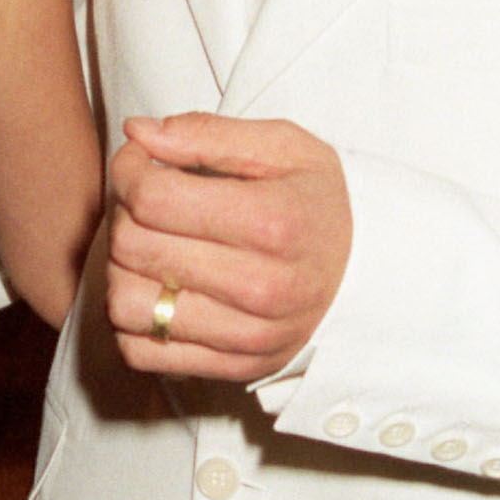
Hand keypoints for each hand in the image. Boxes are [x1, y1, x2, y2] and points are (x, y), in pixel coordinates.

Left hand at [107, 112, 351, 379]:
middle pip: (133, 247)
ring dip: (123, 271)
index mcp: (273, 222)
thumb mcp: (285, 149)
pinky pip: (142, 351)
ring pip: (127, 304)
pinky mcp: (234, 367)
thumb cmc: (321, 205)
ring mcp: (248, 335)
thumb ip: (207, 134)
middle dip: (125, 214)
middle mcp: (261, 286)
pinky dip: (134, 320)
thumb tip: (136, 132)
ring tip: (152, 249)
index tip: (140, 164)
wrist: (376, 277)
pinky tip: (159, 290)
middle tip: (149, 203)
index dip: (129, 171)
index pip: (152, 198)